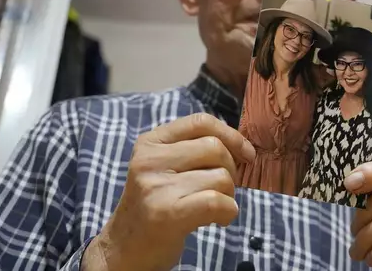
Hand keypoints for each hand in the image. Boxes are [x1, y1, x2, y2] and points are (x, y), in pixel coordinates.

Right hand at [82, 113, 255, 270]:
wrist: (124, 250)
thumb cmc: (155, 206)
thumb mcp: (163, 168)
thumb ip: (192, 150)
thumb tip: (242, 146)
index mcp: (151, 142)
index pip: (200, 122)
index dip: (231, 135)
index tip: (246, 154)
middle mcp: (149, 159)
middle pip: (215, 148)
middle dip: (231, 169)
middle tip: (222, 189)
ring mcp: (156, 186)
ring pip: (221, 176)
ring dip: (229, 195)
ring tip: (213, 208)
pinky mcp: (167, 213)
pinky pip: (217, 201)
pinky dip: (228, 211)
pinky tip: (219, 220)